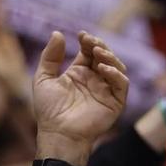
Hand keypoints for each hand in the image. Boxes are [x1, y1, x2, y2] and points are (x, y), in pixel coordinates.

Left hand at [30, 31, 129, 152]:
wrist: (58, 133)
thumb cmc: (49, 110)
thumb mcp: (43, 78)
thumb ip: (50, 56)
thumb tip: (58, 33)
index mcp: (79, 73)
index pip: (89, 51)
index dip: (88, 41)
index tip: (81, 35)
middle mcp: (95, 80)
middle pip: (105, 56)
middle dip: (99, 45)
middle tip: (90, 41)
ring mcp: (106, 90)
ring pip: (117, 67)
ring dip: (109, 57)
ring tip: (97, 52)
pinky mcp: (115, 102)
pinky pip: (122, 84)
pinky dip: (115, 74)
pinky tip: (103, 69)